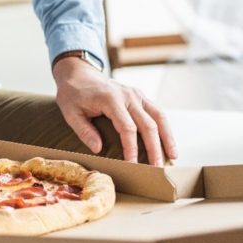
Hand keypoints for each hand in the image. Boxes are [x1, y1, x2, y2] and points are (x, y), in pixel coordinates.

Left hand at [53, 57, 176, 165]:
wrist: (78, 74)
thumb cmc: (73, 94)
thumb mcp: (70, 112)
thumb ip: (84, 130)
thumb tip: (98, 149)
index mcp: (110, 99)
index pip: (127, 128)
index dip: (132, 148)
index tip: (133, 165)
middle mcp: (127, 95)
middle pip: (148, 124)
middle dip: (154, 148)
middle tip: (157, 169)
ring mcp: (136, 94)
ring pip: (159, 117)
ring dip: (167, 137)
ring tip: (172, 157)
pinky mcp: (139, 96)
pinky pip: (156, 112)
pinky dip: (164, 127)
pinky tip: (167, 142)